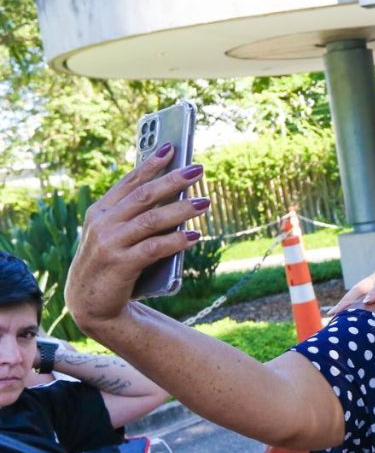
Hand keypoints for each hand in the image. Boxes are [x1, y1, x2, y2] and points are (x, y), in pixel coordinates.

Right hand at [66, 146, 206, 329]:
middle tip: (197, 169)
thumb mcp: (114, 235)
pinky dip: (176, 241)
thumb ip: (134, 217)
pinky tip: (194, 235)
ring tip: (204, 202)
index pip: (129, 182)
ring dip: (181, 209)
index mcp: (100, 212)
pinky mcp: (121, 265)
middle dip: (172, 180)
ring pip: (152, 220)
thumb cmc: (110, 265)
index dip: (151, 164)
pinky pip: (154, 248)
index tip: (172, 148)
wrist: (90, 304)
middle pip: (143, 196)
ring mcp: (110, 244)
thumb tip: (172, 196)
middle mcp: (103, 224)